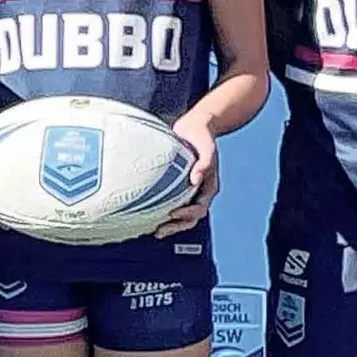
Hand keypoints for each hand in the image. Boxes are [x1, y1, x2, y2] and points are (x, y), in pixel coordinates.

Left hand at [154, 117, 219, 237]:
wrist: (194, 125)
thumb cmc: (202, 135)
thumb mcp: (206, 147)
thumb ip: (204, 163)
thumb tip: (195, 180)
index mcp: (207, 185)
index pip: (199, 208)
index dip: (187, 214)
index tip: (173, 214)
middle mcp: (198, 190)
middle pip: (190, 217)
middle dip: (176, 226)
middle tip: (160, 231)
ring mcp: (188, 188)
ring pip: (181, 213)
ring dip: (170, 224)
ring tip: (155, 230)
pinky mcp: (176, 184)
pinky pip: (170, 201)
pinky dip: (162, 210)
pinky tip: (149, 214)